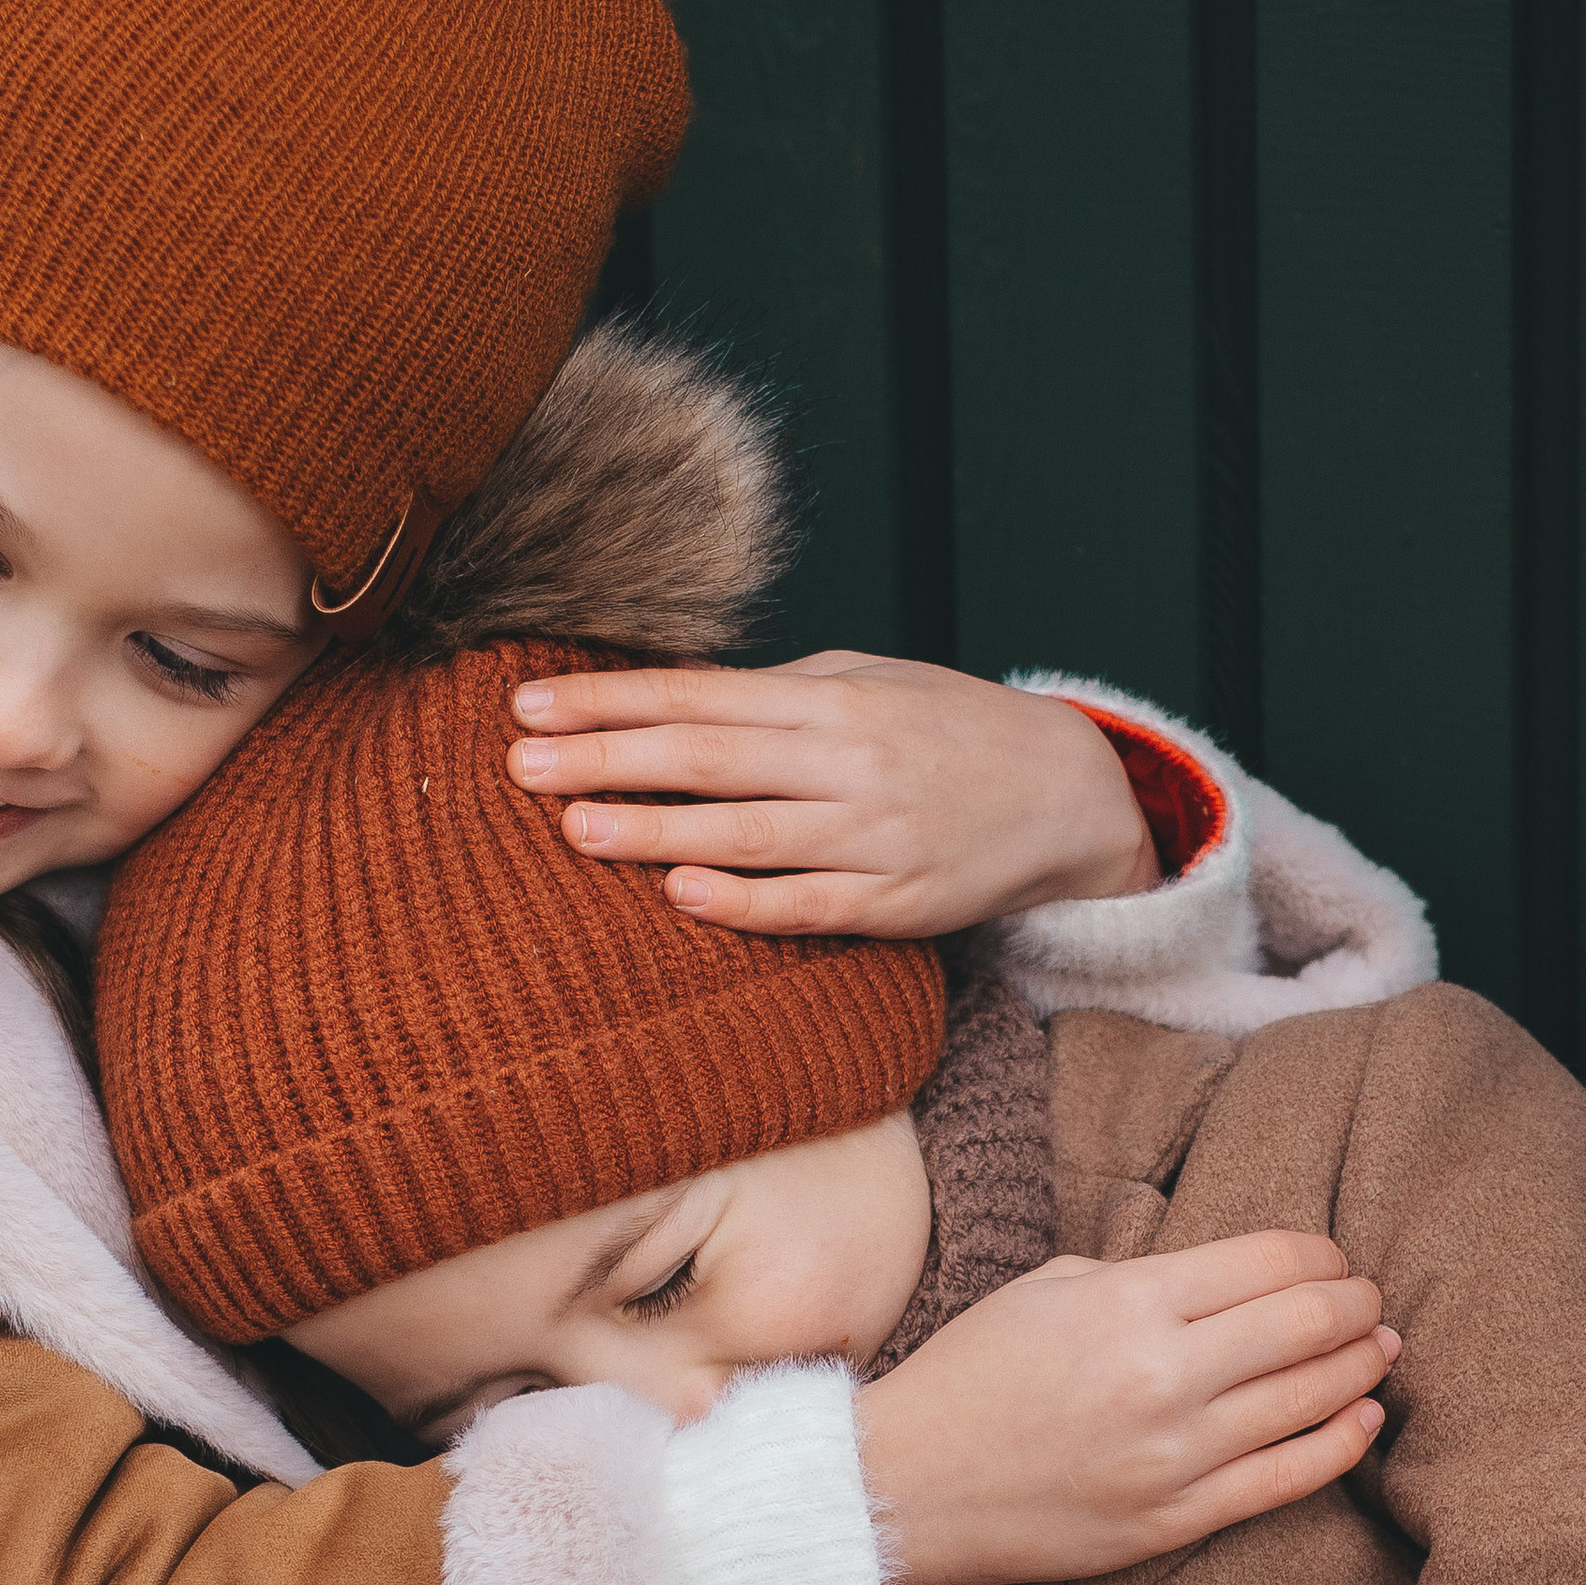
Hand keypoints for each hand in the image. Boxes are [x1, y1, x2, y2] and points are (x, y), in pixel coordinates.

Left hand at [505, 654, 1160, 935]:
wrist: (1067, 794)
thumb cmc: (946, 729)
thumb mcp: (867, 681)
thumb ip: (773, 692)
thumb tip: (668, 699)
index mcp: (831, 698)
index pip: (697, 696)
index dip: (610, 699)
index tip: (529, 704)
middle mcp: (848, 760)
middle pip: (708, 757)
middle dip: (609, 757)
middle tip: (518, 763)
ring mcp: (872, 834)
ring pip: (748, 831)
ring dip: (656, 829)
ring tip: (573, 828)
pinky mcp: (896, 901)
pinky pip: (809, 903)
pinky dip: (745, 900)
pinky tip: (681, 894)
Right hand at [854, 1233, 1398, 1584]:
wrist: (907, 1485)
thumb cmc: (970, 1376)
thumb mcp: (1048, 1289)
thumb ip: (1141, 1275)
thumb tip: (1230, 1279)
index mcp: (1130, 1303)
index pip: (1271, 1262)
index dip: (1323, 1257)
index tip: (1335, 1262)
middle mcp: (1165, 1375)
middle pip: (1308, 1324)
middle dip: (1356, 1305)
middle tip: (1369, 1302)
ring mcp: (1175, 1455)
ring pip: (1312, 1400)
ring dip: (1361, 1367)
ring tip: (1378, 1351)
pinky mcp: (1175, 1520)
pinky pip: (1289, 1479)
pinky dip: (1341, 1443)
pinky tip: (1364, 1420)